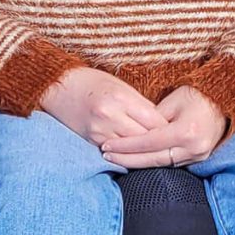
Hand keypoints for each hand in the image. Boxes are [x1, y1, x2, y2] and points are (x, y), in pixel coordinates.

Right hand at [40, 66, 169, 146]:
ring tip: (157, 151)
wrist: (58, 86)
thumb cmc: (92, 81)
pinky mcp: (91, 141)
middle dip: (159, 142)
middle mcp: (110, 116)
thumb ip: (140, 104)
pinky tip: (136, 153)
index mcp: (121, 98)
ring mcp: (99, 131)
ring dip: (143, 151)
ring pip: (131, 149)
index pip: (154, 121)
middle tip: (172, 144)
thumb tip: (161, 121)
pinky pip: (115, 152)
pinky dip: (126, 153)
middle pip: (145, 138)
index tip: (176, 130)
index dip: (167, 127)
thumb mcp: (120, 86)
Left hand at [101, 85, 228, 167]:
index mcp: (186, 131)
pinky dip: (153, 162)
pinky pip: (171, 164)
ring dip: (138, 163)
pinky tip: (137, 160)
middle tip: (106, 156)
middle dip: (127, 159)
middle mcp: (194, 147)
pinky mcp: (199, 159)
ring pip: (161, 165)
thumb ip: (152, 118)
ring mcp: (198, 155)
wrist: (225, 101)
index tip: (107, 146)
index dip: (126, 146)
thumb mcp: (173, 100)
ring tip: (117, 159)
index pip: (149, 143)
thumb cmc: (197, 94)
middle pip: (153, 159)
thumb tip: (132, 131)